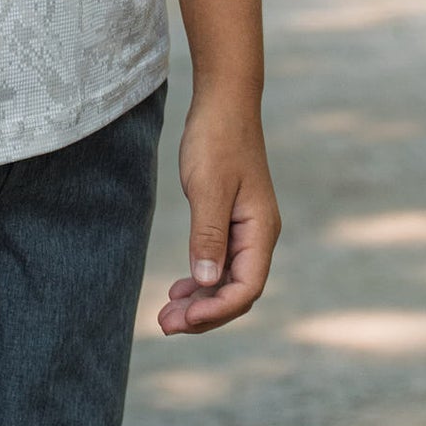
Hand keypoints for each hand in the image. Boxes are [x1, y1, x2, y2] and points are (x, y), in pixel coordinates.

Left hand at [158, 90, 279, 334]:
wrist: (223, 100)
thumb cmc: (217, 138)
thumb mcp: (209, 187)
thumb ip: (208, 235)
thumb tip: (205, 282)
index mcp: (260, 231)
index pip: (245, 288)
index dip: (215, 310)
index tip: (182, 318)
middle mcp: (259, 235)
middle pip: (236, 291)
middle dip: (203, 313)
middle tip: (164, 324)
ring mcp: (247, 228)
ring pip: (227, 279)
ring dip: (200, 299)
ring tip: (167, 314)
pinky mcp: (232, 218)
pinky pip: (221, 261)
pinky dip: (201, 278)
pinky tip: (181, 287)